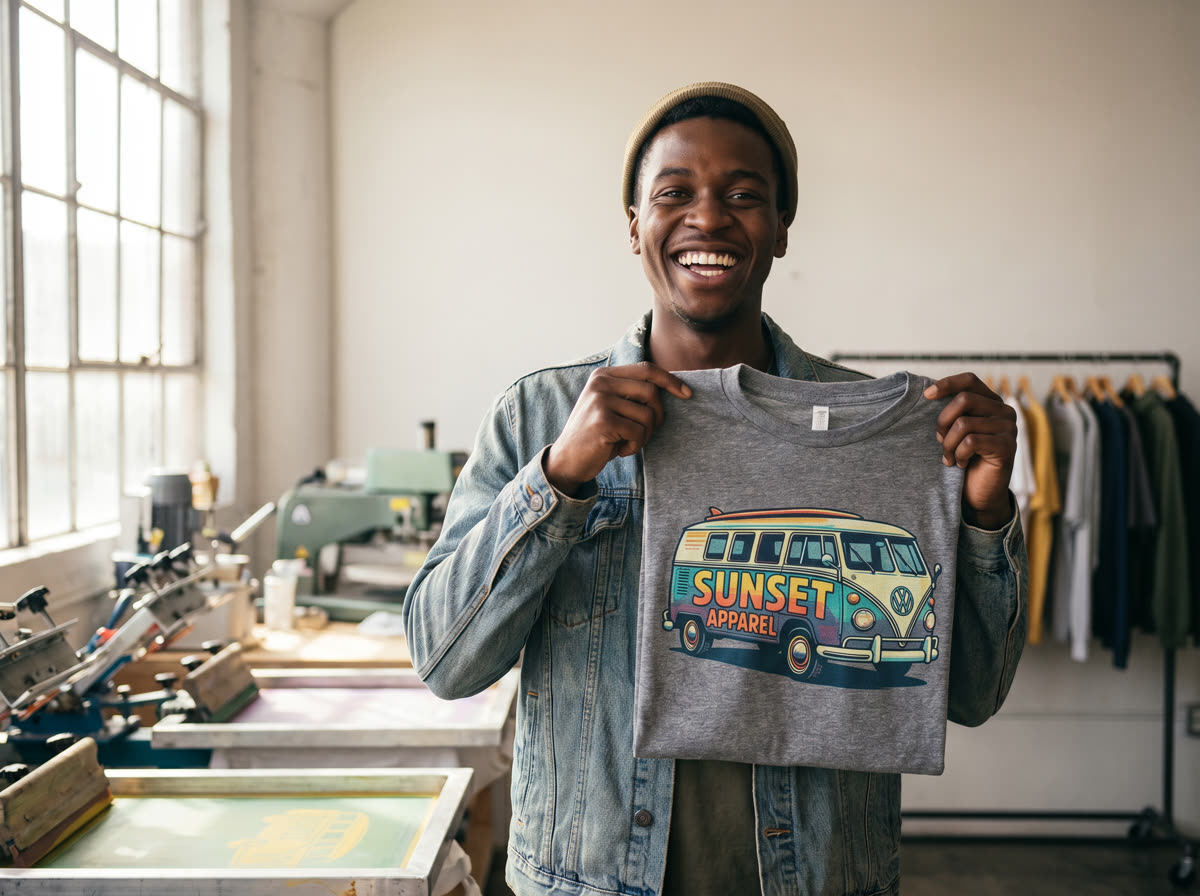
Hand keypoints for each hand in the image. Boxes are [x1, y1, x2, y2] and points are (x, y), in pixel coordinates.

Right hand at [545, 363, 691, 495]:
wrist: (567, 460)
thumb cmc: (596, 434)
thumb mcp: (611, 406)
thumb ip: (632, 393)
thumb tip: (674, 387)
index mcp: (604, 375)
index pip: (647, 369)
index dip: (670, 381)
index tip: (687, 394)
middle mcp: (601, 383)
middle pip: (651, 392)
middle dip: (657, 416)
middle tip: (645, 433)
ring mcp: (600, 400)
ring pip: (647, 415)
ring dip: (644, 435)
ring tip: (628, 443)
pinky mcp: (603, 421)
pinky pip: (638, 432)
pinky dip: (635, 446)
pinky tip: (619, 451)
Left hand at [923, 373, 1016, 529]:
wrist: (978, 493)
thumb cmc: (964, 459)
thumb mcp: (955, 431)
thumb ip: (952, 411)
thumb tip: (927, 393)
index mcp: (991, 402)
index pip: (970, 380)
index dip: (947, 384)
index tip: (926, 395)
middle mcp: (1004, 411)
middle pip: (964, 399)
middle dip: (943, 422)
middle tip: (939, 441)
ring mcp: (1008, 428)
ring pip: (964, 423)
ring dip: (948, 444)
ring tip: (949, 457)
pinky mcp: (1007, 446)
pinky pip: (970, 442)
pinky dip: (958, 454)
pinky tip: (960, 463)